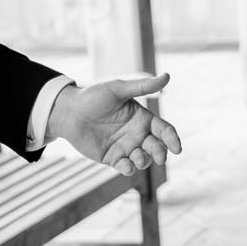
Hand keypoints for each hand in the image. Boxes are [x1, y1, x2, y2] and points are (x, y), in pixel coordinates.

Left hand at [49, 73, 182, 176]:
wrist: (68, 111)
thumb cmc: (93, 96)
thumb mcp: (118, 89)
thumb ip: (142, 87)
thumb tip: (168, 76)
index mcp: (142, 118)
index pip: (164, 130)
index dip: (173, 139)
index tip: (177, 148)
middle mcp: (137, 134)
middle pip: (156, 147)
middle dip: (160, 153)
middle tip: (160, 157)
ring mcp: (125, 147)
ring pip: (143, 160)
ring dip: (145, 161)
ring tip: (138, 158)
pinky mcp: (112, 158)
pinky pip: (125, 167)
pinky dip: (129, 169)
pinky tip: (127, 166)